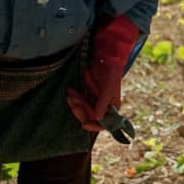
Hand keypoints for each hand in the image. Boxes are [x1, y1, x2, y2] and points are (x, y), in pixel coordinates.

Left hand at [67, 14, 139, 130]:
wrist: (107, 57)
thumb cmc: (111, 73)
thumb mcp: (107, 89)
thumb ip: (102, 104)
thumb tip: (97, 119)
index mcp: (113, 107)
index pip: (103, 123)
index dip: (93, 126)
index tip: (83, 125)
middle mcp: (105, 106)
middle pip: (90, 116)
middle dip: (80, 109)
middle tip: (72, 101)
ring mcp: (96, 100)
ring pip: (83, 108)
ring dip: (76, 102)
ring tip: (70, 93)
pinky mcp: (89, 93)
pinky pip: (81, 100)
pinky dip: (75, 97)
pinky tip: (71, 91)